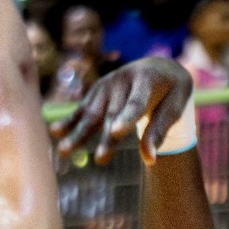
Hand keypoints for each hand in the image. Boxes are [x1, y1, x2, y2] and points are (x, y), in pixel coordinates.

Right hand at [54, 57, 193, 165]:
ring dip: (77, 133)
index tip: (116, 132)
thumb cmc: (170, 92)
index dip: (126, 118)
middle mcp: (122, 81)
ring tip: (65, 152)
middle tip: (100, 160)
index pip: (135, 103)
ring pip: (92, 114)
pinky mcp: (95, 94)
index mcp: (145, 80)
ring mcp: (105, 86)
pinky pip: (81, 110)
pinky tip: (54, 132)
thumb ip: (159, 131)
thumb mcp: (174, 107)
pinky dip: (68, 121)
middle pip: (112, 114)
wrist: (157, 67)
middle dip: (105, 138)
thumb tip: (149, 160)